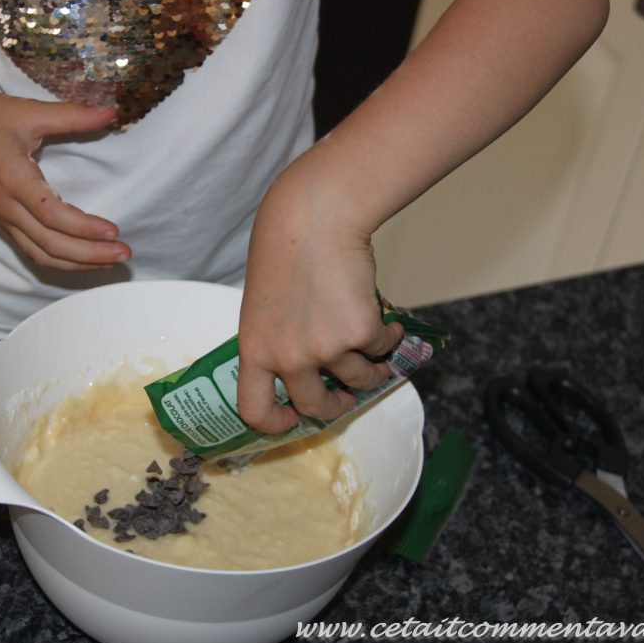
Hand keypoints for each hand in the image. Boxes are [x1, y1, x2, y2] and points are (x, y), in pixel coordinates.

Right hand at [0, 83, 130, 269]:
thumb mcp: (29, 111)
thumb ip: (72, 115)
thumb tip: (111, 113)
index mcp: (11, 178)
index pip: (53, 215)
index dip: (85, 228)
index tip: (115, 230)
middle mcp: (4, 205)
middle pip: (50, 245)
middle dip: (90, 255)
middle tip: (124, 252)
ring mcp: (1, 216)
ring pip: (40, 254)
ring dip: (77, 263)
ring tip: (110, 260)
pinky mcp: (1, 219)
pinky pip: (31, 249)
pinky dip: (59, 259)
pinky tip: (82, 258)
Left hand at [236, 170, 403, 432]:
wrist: (314, 217)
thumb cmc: (286, 250)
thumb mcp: (263, 304)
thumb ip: (277, 338)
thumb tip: (301, 370)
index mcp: (255, 349)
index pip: (254, 410)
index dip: (274, 425)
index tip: (292, 418)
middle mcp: (287, 357)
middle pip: (314, 407)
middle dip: (337, 405)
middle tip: (347, 394)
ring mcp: (325, 348)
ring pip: (359, 380)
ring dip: (372, 371)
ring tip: (374, 354)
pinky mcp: (360, 333)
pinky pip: (382, 348)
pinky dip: (389, 336)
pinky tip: (385, 320)